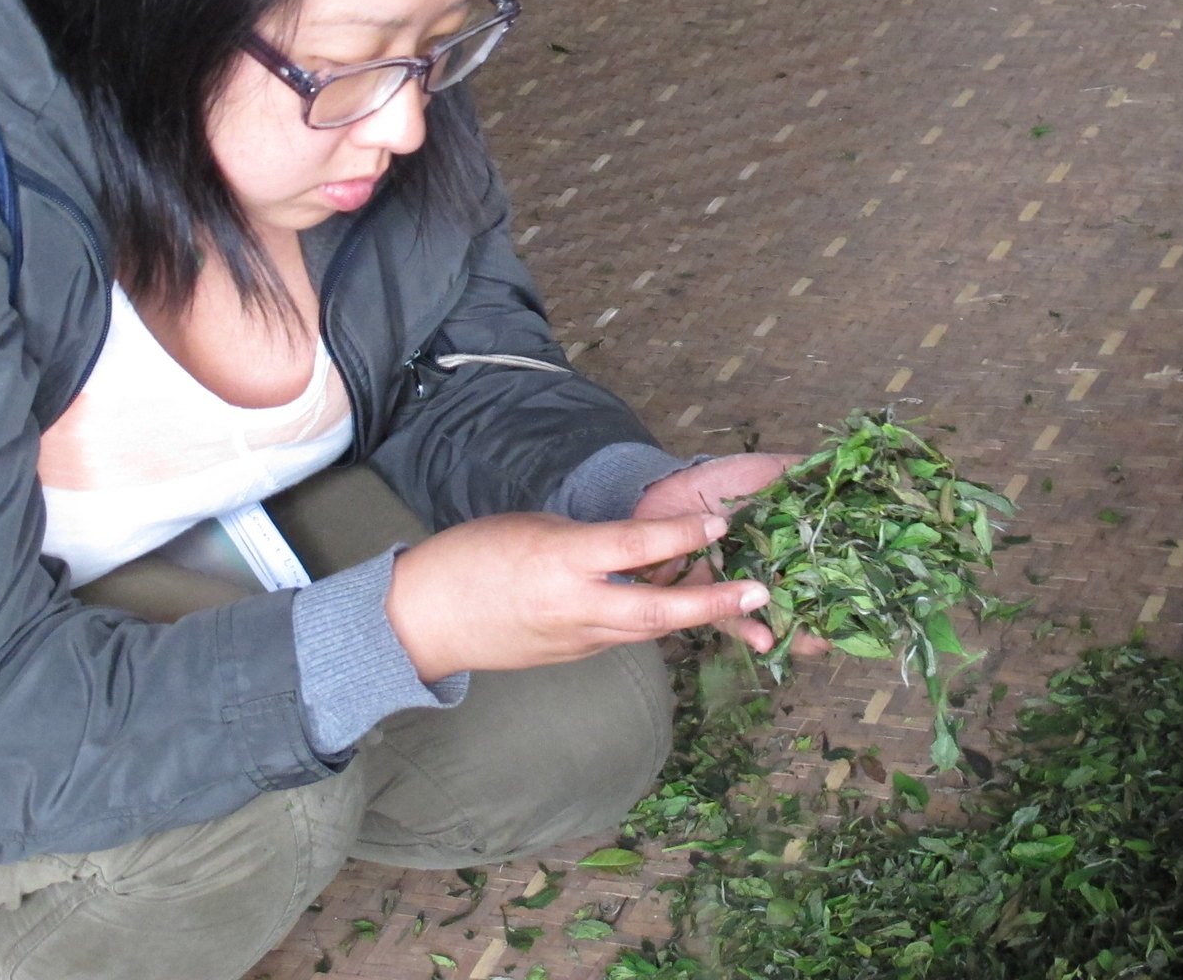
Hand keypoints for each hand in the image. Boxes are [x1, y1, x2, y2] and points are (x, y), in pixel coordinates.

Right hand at [386, 511, 768, 681]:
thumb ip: (588, 539)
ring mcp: (575, 640)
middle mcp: (576, 607)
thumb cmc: (470, 558)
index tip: (720, 527)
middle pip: (659, 609)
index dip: (684, 536)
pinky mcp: (572, 657)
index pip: (637, 547)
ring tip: (733, 598)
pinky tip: (672, 606)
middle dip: (714, 602)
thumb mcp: (535, 526)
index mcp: (563, 560)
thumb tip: (632, 546)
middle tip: (760, 592)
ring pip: (648, 628)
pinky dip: (652, 622)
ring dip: (691, 614)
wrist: (422, 619)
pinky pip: (623, 637)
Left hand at [633, 453, 830, 659]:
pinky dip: (748, 629)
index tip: (864, 593)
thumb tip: (841, 468)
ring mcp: (737, 585)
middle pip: (800, 596)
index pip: (817, 564)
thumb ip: (799, 473)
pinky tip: (767, 641)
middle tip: (844, 631)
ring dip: (793, 631)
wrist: (664, 490)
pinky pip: (728, 618)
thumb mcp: (764, 471)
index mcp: (781, 541)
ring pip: (770, 612)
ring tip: (815, 644)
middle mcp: (764, 568)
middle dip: (822, 617)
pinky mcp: (708, 599)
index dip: (839, 579)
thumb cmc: (717, 482)